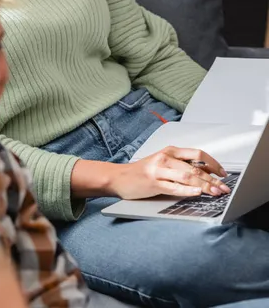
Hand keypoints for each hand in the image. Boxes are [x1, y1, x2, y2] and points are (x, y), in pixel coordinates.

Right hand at [109, 146, 230, 199]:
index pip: (197, 154)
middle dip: (213, 179)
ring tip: (215, 192)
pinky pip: (174, 187)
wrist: (119, 177)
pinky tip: (196, 192)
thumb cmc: (143, 171)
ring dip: (204, 186)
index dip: (213, 164)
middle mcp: (165, 158)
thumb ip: (180, 165)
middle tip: (224, 188)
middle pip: (195, 167)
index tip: (223, 174)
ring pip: (187, 176)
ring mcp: (159, 170)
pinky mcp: (154, 183)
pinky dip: (187, 190)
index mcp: (170, 151)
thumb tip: (205, 173)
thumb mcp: (162, 162)